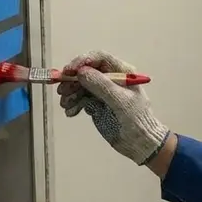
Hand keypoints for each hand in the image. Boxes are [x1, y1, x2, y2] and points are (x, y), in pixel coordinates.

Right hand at [58, 50, 170, 165]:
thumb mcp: (120, 101)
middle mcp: (110, 79)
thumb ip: (102, 86)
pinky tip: (70, 112)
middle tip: (62, 90)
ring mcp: (102, 92)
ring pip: (81, 86)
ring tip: (65, 105)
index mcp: (121, 72)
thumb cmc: (136, 119)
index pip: (99, 59)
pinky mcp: (96, 104)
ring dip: (70, 93)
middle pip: (86, 71)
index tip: (69, 70)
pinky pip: (80, 99)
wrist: (139, 142)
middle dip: (72, 80)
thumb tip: (82, 72)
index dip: (82, 61)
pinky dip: (73, 104)